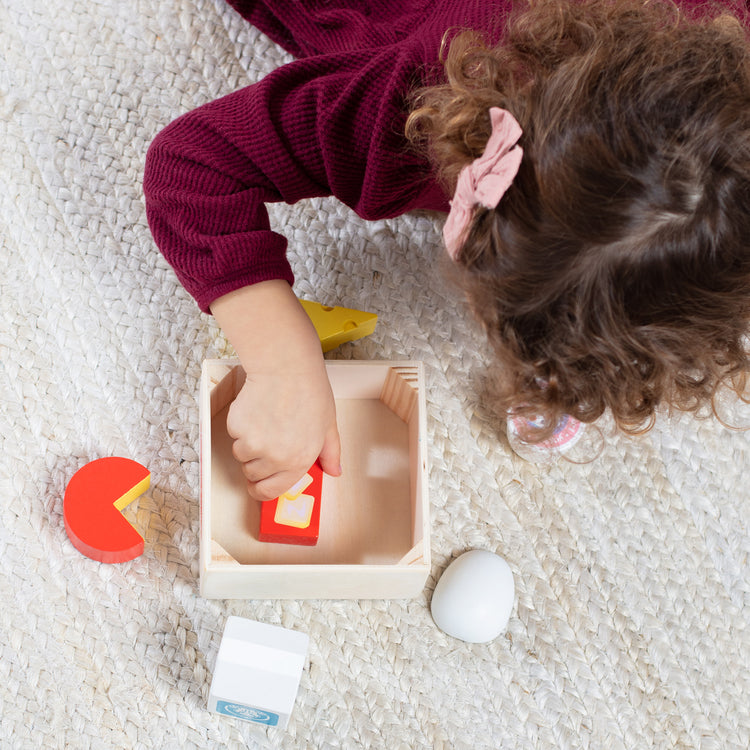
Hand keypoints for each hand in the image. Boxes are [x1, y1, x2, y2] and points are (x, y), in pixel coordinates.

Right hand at [226, 355, 339, 500]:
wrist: (286, 368)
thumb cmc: (310, 393)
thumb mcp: (328, 425)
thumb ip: (330, 453)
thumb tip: (334, 472)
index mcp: (298, 461)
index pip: (270, 492)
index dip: (261, 490)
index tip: (258, 485)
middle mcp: (275, 458)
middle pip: (252, 475)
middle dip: (257, 463)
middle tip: (266, 443)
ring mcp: (253, 443)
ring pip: (241, 455)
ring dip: (248, 444)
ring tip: (265, 421)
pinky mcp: (237, 427)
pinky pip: (234, 435)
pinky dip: (241, 427)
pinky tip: (257, 410)